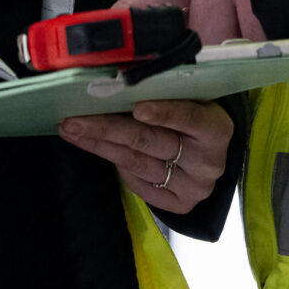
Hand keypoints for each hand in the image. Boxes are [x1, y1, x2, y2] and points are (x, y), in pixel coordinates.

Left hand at [61, 99, 232, 217]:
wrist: (211, 155)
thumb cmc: (194, 117)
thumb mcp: (191, 101)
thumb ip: (166, 95)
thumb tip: (117, 83)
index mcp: (216, 129)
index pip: (188, 118)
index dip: (164, 113)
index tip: (137, 107)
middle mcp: (207, 162)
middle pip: (150, 142)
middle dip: (107, 128)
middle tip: (74, 120)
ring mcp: (194, 187)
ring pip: (137, 164)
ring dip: (100, 147)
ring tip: (73, 132)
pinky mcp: (180, 204)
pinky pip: (140, 186)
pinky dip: (120, 167)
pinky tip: (101, 150)